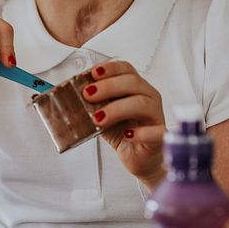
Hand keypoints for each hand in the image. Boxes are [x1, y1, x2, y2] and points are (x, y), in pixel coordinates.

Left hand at [82, 61, 165, 186]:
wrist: (141, 159)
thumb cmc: (125, 132)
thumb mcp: (104, 115)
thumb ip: (93, 105)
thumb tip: (68, 96)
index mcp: (136, 88)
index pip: (126, 69)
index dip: (110, 69)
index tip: (92, 73)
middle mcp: (149, 98)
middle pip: (133, 82)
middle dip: (108, 86)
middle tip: (88, 94)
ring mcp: (156, 116)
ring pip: (142, 104)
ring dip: (117, 108)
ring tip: (98, 118)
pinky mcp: (160, 137)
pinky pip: (155, 132)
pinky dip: (140, 133)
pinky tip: (126, 135)